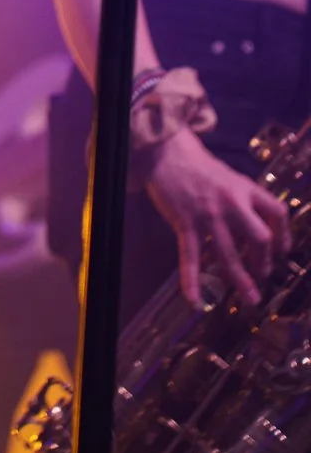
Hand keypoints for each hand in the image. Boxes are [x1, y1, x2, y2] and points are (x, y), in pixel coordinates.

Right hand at [145, 127, 289, 305]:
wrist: (167, 152)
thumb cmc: (200, 166)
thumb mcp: (230, 177)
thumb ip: (244, 199)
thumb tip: (259, 225)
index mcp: (245, 188)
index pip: (277, 212)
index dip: (285, 234)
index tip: (283, 250)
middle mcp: (231, 203)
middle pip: (260, 238)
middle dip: (264, 260)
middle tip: (262, 273)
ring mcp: (208, 214)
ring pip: (229, 253)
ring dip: (241, 279)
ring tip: (251, 298)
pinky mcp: (185, 222)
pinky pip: (190, 256)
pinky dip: (192, 280)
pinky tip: (194, 300)